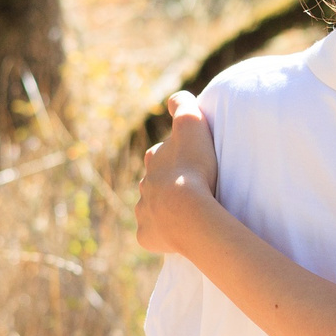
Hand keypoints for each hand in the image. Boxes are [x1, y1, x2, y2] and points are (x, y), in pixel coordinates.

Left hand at [136, 92, 219, 257]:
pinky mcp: (146, 236)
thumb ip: (183, 106)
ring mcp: (144, 212)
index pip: (161, 154)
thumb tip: (174, 99)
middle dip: (167, 185)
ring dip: (165, 210)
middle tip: (191, 191)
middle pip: (155, 183)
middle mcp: (143, 185)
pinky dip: (162, 234)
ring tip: (187, 215)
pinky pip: (154, 234)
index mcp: (153, 159)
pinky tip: (178, 235)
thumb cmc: (192, 167)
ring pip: (153, 209)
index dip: (175, 156)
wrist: (187, 211)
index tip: (190, 161)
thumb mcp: (191, 124)